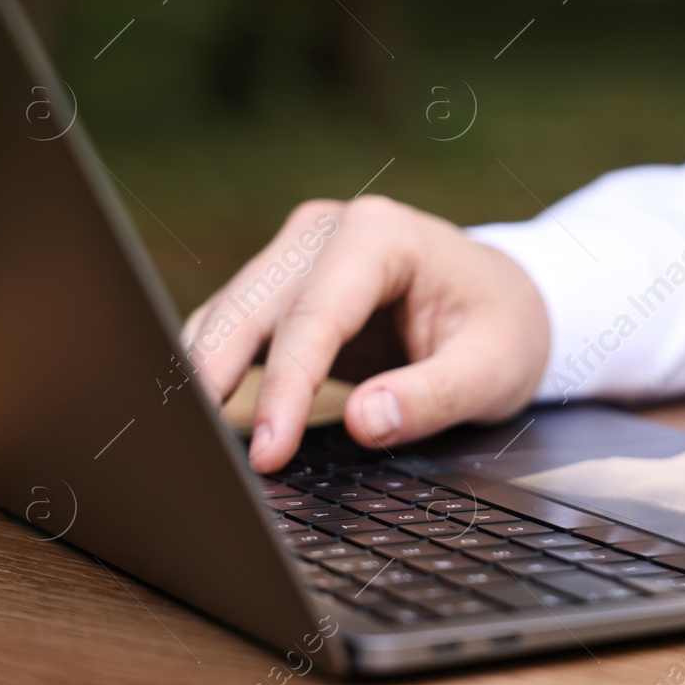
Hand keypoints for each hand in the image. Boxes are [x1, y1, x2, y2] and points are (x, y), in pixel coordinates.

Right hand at [181, 196, 549, 472]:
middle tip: (194, 454)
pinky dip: (208, 370)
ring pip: (226, 314)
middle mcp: (326, 231)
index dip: (286, 387)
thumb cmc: (503, 329)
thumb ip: (433, 397)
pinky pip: (231, 326)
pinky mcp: (281, 284)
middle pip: (251, 307)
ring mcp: (296, 252)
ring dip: (198, 375)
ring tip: (177, 440)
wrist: (506, 301)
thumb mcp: (492, 371)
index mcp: (380, 235)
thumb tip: (367, 423)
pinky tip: (192, 419)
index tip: (268, 451)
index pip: (316, 316)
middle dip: (214, 379)